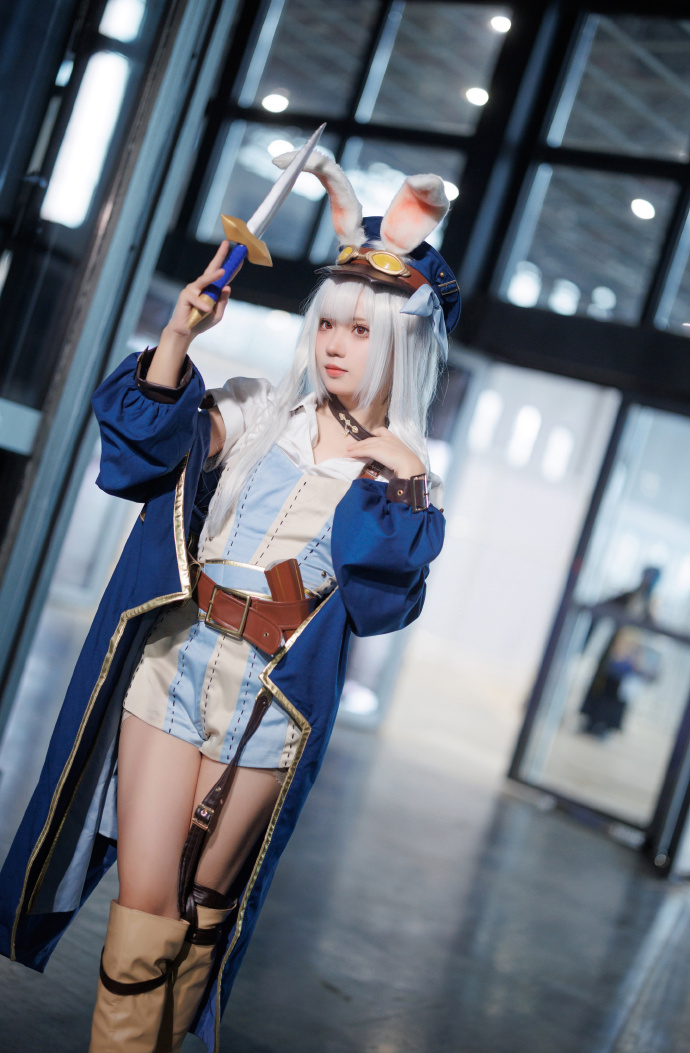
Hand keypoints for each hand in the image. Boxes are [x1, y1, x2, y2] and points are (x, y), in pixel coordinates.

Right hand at [149, 243, 236, 384]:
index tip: (241, 258)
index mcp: (212, 290)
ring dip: (213, 276)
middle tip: (226, 244)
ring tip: (222, 272)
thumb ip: (223, 302)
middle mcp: (202, 286)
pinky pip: (197, 299)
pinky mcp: (186, 296)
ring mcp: (193, 289)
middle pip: (212, 268)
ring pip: (204, 280)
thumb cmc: (201, 321)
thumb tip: (227, 287)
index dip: (231, 267)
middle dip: (220, 256)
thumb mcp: (217, 313)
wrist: (186, 332)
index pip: (223, 277)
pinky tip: (207, 309)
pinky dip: (202, 305)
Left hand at [345, 427, 425, 478]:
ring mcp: (380, 443)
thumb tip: (392, 461)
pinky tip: (350, 455)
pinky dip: (355, 453)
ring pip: (364, 444)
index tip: (368, 437)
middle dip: (360, 443)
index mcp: (394, 438)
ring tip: (348, 451)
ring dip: (355, 448)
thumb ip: (395, 455)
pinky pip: (362, 451)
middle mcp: (386, 438)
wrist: (409, 464)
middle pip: (369, 439)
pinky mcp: (375, 450)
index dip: (373, 434)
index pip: (381, 431)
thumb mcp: (402, 456)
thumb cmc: (409, 463)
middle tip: (351, 446)